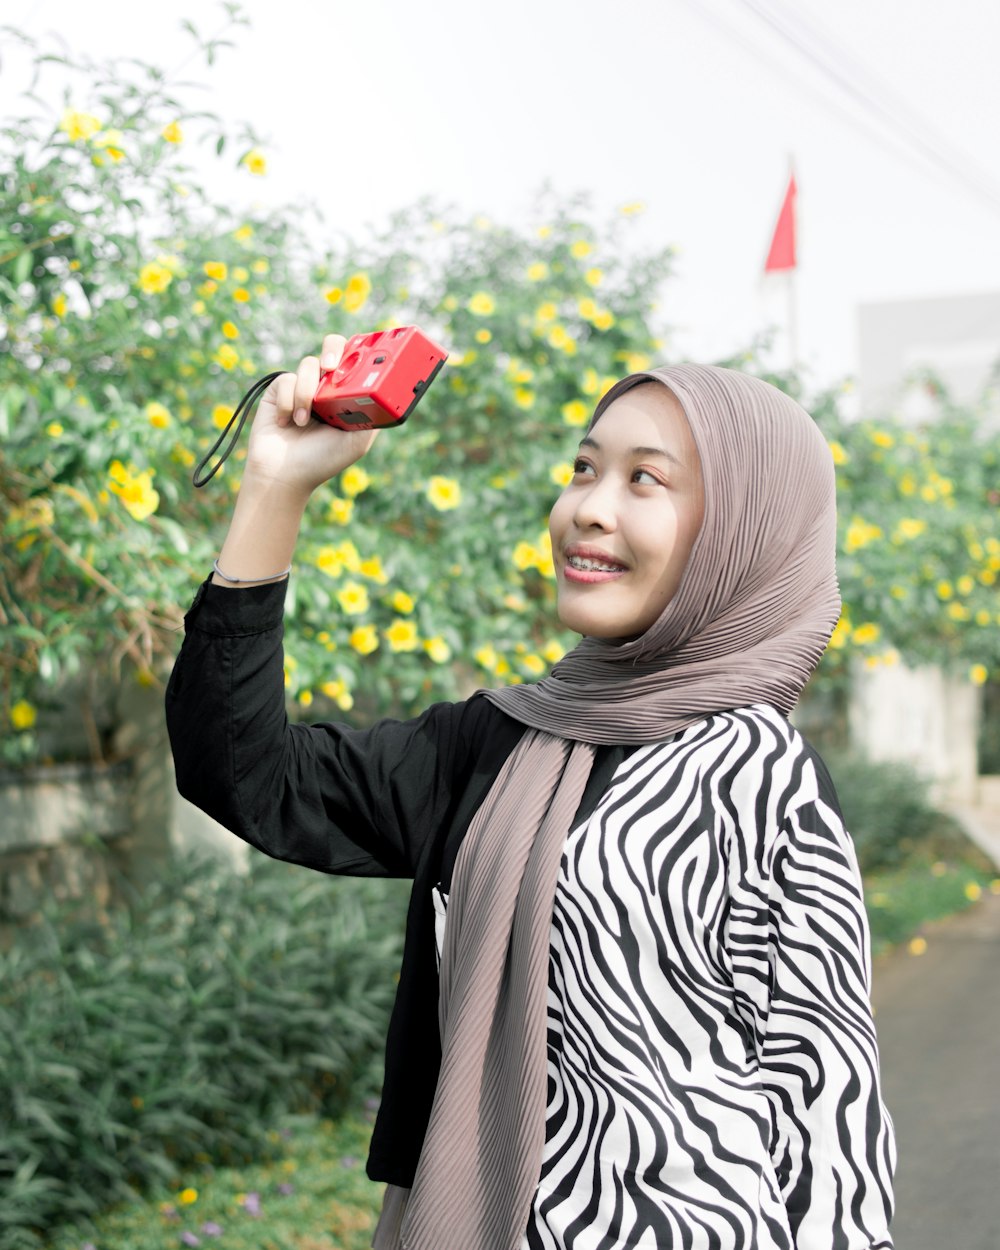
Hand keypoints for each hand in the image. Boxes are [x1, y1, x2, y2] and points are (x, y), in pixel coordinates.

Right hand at [242, 333, 379, 496]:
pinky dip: (287, 401)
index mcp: (347, 395)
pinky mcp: (279, 389)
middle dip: (333, 350)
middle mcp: (325, 386)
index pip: (356, 362)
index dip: (360, 352)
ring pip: (308, 365)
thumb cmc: (323, 461)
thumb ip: (373, 417)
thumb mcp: (357, 442)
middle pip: (333, 346)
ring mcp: (302, 386)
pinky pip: (286, 379)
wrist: (284, 474)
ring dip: (306, 393)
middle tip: (330, 367)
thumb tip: (388, 394)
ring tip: (304, 422)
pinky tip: (287, 422)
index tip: (363, 356)